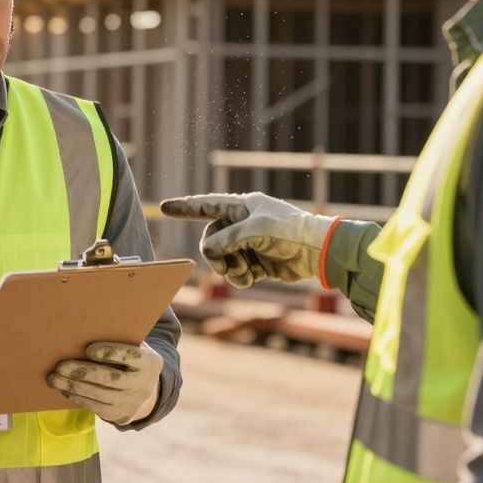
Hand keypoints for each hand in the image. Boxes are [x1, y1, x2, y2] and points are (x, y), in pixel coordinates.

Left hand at [48, 341, 162, 424]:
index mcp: (149, 362)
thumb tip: (85, 326)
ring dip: (73, 386)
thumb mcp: (133, 346)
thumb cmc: (130, 358)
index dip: (111, 352)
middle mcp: (142, 384)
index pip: (132, 356)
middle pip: (111, 379)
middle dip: (84, 372)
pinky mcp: (117, 414)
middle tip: (60, 366)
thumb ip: (118, 338)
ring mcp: (130, 402)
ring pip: (99, 395)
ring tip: (53, 378)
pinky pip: (95, 407)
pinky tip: (63, 388)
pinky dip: (77, 397)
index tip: (89, 349)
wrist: (144, 390)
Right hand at [160, 192, 337, 287]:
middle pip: (212, 239)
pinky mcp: (258, 261)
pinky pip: (237, 271)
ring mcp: (250, 243)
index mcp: (243, 207)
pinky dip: (242, 276)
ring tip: (246, 273)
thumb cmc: (289, 233)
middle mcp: (244, 223)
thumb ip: (226, 239)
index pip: (207, 205)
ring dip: (230, 268)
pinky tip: (255, 277)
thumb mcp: (254, 231)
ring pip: (223, 258)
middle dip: (217, 255)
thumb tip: (208, 250)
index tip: (165, 207)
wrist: (318, 252)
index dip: (185, 207)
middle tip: (226, 266)